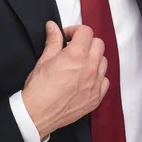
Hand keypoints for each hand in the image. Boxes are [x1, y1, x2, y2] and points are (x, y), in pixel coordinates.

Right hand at [22, 22, 109, 139]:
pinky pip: (105, 80)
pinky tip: (85, 79)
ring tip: (80, 64)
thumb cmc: (38, 88)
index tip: (66, 37)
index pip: (86, 31)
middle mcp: (90, 68)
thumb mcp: (44, 60)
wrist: (37, 114)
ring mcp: (95, 84)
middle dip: (86, 42)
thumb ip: (53, 41)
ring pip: (103, 61)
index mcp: (76, 55)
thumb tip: (53, 27)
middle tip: (73, 48)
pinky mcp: (96, 97)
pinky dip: (97, 76)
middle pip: (98, 44)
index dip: (75, 30)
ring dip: (93, 58)